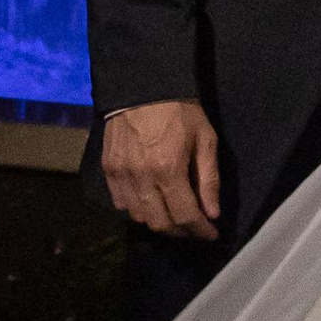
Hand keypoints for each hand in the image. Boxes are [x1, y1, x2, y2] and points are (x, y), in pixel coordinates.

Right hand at [101, 97, 221, 239]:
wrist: (142, 85)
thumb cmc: (180, 110)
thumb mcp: (205, 139)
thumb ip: (209, 179)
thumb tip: (212, 213)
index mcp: (168, 170)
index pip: (185, 216)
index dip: (200, 231)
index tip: (211, 234)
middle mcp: (141, 178)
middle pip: (161, 224)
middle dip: (182, 232)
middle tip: (195, 228)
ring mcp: (121, 175)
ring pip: (139, 217)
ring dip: (159, 222)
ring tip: (174, 215)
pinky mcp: (108, 170)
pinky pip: (121, 203)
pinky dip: (137, 209)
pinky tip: (150, 201)